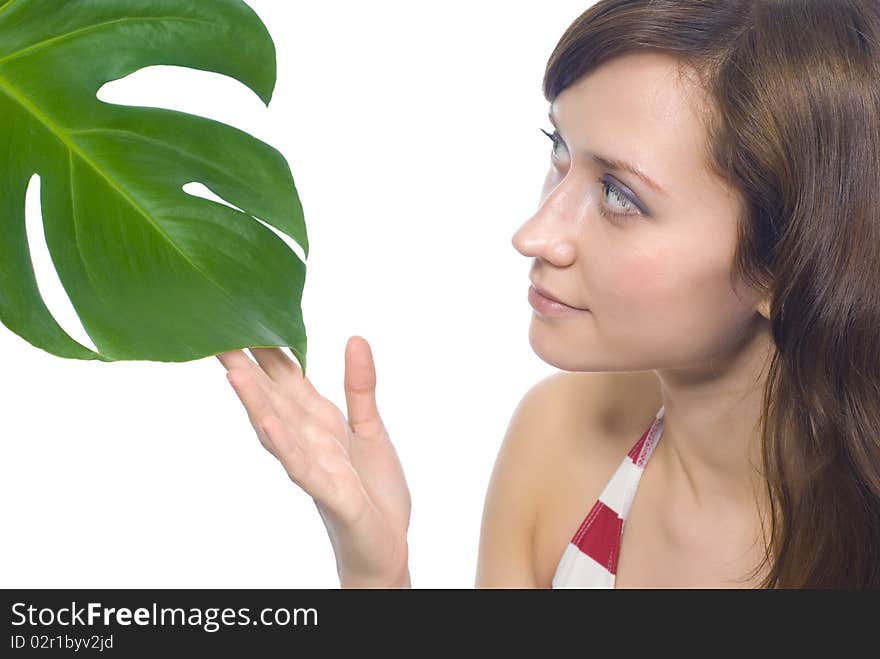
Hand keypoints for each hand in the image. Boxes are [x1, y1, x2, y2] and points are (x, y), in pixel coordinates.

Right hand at [215, 336, 410, 587]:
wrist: (385, 544)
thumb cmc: (373, 489)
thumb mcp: (371, 427)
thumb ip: (360, 386)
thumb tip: (355, 337)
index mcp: (318, 420)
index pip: (286, 376)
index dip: (266, 346)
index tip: (241, 312)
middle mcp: (307, 438)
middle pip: (271, 396)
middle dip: (246, 366)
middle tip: (216, 330)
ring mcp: (313, 465)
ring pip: (278, 429)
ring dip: (255, 402)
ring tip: (233, 371)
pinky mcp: (329, 492)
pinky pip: (301, 467)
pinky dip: (284, 446)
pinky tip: (267, 424)